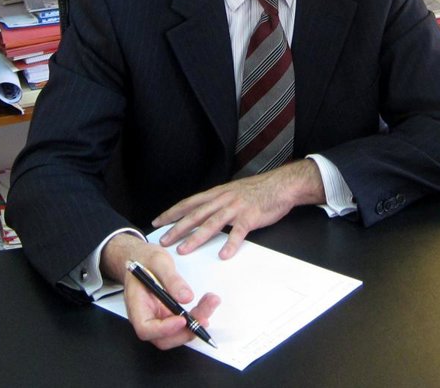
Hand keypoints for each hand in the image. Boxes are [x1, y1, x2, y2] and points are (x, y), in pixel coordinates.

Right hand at [100, 234, 219, 349]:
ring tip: (211, 302)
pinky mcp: (167, 316)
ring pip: (176, 334)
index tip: (182, 319)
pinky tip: (207, 305)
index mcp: (136, 304)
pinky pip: (182, 325)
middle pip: (163, 338)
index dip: (164, 330)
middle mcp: (146, 317)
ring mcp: (157, 318)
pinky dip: (196, 317)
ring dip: (195, 324)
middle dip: (186, 331)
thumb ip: (172, 279)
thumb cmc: (144, 259)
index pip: (145, 328)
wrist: (140, 258)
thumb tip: (187, 298)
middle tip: (205, 314)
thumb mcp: (159, 261)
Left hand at [152, 159, 324, 259]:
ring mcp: (236, 208)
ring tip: (184, 250)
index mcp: (217, 194)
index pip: (189, 203)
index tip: (158, 222)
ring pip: (211, 223)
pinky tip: (224, 255)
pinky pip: (238, 232)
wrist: (281, 185)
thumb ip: (218, 202)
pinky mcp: (250, 217)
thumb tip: (204, 213)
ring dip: (196, 237)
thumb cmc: (258, 190)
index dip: (172, 212)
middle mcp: (223, 199)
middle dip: (177, 228)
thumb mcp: (233, 192)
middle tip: (164, 241)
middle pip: (195, 215)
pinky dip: (230, 244)